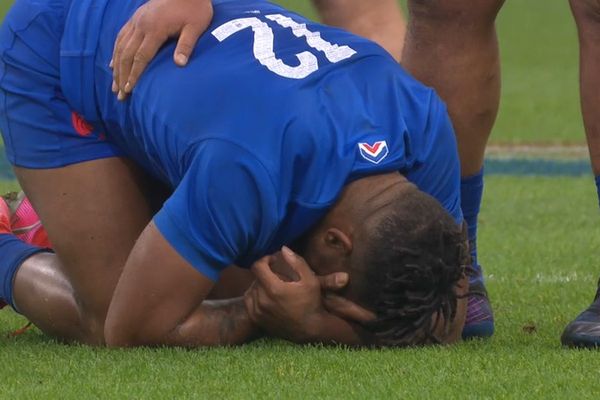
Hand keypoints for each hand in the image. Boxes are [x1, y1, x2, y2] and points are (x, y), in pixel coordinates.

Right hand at [110, 0, 212, 99]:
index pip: (140, 57)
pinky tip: (113, 63)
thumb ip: (186, 45)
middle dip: (121, 76)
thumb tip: (180, 64)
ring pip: (120, 46)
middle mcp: (141, 25)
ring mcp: (137, 21)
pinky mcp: (136, 18)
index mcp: (155, 28)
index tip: (129, 89)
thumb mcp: (195, 26)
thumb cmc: (194, 9)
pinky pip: (121, 36)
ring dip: (116, 67)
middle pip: (126, 55)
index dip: (134, 74)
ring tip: (114, 84)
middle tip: (119, 94)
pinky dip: (116, 52)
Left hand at [244, 247, 373, 344]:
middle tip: (277, 275)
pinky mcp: (257, 320)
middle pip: (256, 278)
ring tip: (273, 286)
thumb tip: (283, 248)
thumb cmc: (311, 302)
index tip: (272, 261)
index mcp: (274, 289)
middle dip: (265, 274)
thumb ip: (297, 262)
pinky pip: (249, 302)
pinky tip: (267, 297)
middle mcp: (263, 301)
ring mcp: (258, 312)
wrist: (310, 329)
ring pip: (251, 290)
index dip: (264, 260)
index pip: (257, 267)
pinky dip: (255, 297)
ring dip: (259, 285)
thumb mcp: (310, 279)